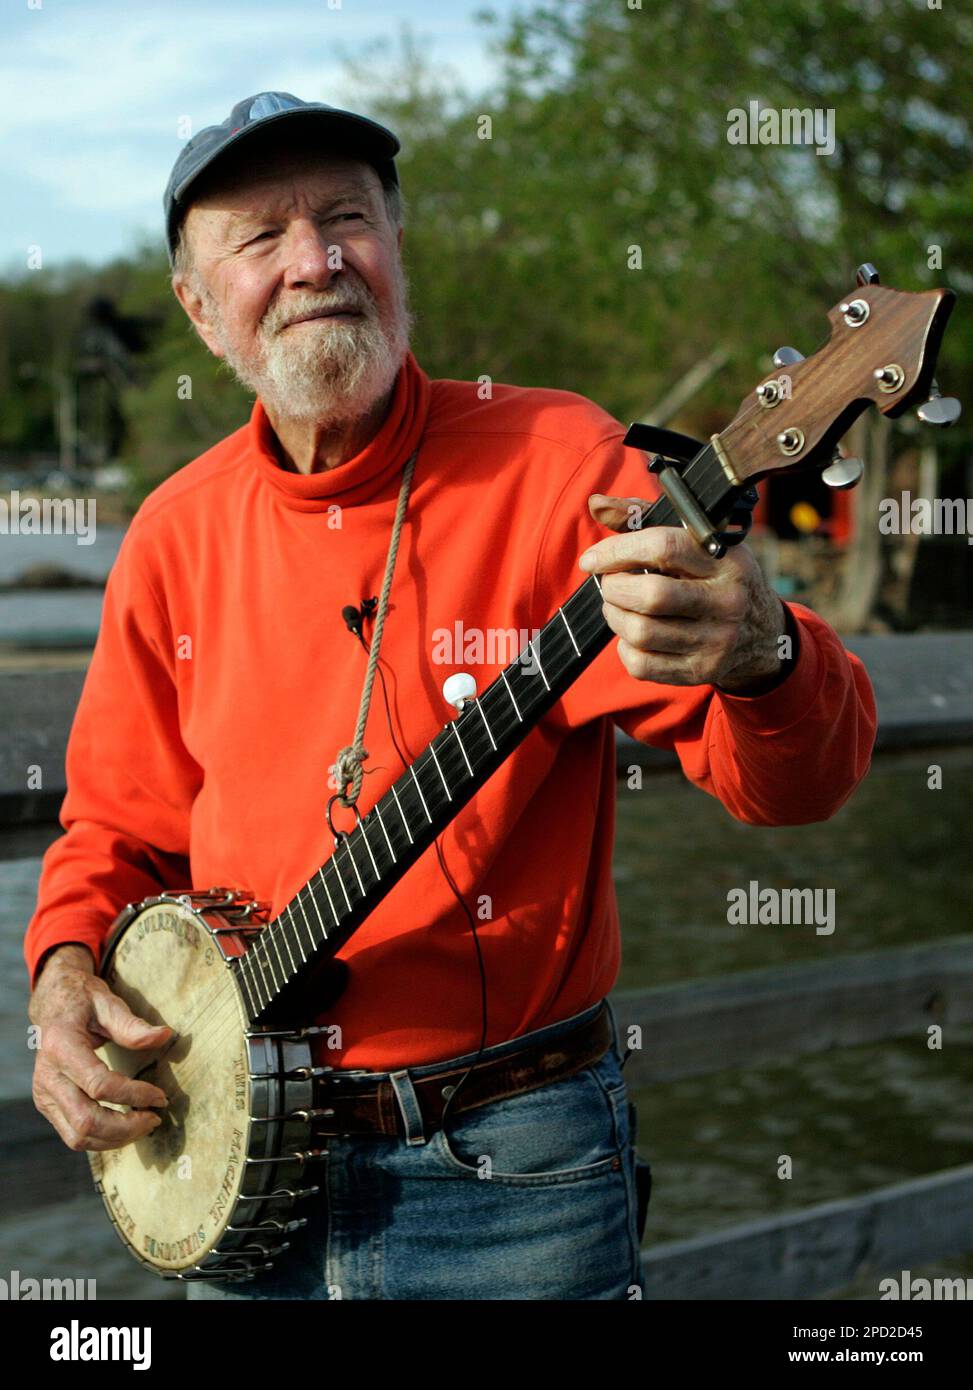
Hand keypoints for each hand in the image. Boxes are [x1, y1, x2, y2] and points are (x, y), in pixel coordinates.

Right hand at [29, 943, 172, 1151]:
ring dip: (116, 1139)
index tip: (161, 1096)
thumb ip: (133, 1025)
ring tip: (144, 1124)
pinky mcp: (47, 1105)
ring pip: (78, 1137)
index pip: (99, 1085)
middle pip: (86, 1120)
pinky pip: (73, 1135)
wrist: (53, 1005)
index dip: (134, 1095)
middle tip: (155, 1118)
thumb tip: (165, 1036)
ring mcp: (44, 1095)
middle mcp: (47, 1077)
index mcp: (61, 1047)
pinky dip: (102, 1139)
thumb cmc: (83, 1002)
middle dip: (126, 1127)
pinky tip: (125, 1127)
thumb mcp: (108, 1004)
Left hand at [578, 494, 786, 691]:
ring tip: (619, 606)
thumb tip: (596, 505)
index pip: (663, 548)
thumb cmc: (716, 577)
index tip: (593, 559)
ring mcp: (716, 640)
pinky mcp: (702, 671)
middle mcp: (726, 600)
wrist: (762, 633)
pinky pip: (642, 665)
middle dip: (615, 588)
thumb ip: (643, 519)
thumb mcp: (694, 541)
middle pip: (651, 596)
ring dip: (615, 617)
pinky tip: (633, 636)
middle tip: (611, 584)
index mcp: (725, 560)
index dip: (617, 551)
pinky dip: (625, 649)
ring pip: (641, 632)